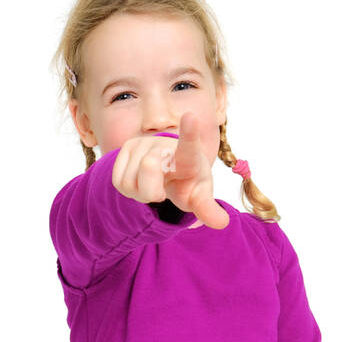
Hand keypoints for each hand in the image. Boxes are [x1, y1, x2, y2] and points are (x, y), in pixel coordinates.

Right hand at [111, 113, 228, 228]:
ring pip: (130, 180)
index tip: (191, 118)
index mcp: (188, 156)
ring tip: (152, 186)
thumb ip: (207, 210)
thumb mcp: (199, 198)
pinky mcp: (125, 148)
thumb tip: (222, 223)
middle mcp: (164, 144)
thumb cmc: (188, 183)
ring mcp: (143, 144)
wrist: (171, 171)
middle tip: (162, 192)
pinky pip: (118, 181)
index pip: (188, 145)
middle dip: (152, 192)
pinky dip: (128, 190)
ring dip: (140, 192)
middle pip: (148, 168)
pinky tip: (140, 183)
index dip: (189, 133)